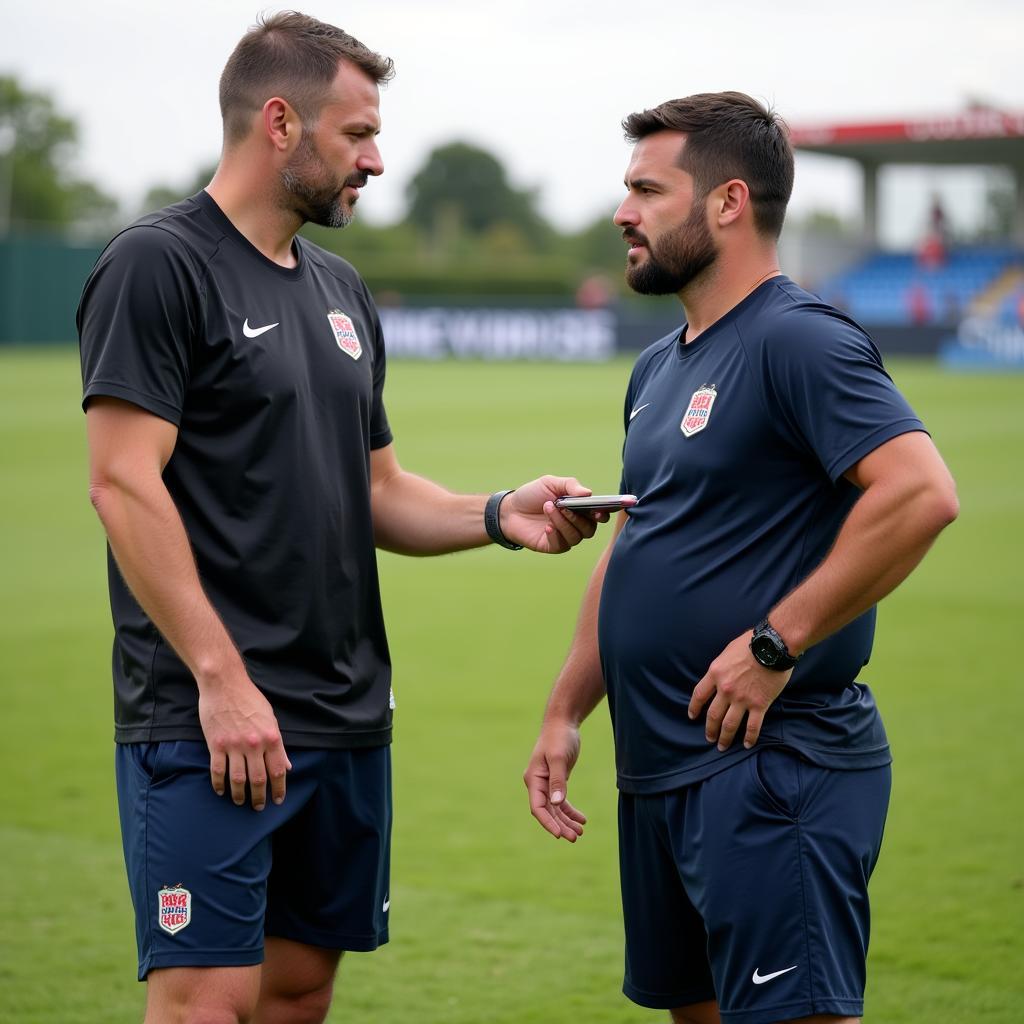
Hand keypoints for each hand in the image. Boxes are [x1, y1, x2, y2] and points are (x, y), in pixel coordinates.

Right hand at [198, 676, 291, 810]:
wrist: (224, 684)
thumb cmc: (250, 699)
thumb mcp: (271, 718)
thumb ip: (279, 744)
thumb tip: (287, 765)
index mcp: (271, 737)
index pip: (279, 770)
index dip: (279, 788)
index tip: (278, 800)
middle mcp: (254, 744)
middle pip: (259, 779)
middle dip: (260, 797)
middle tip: (259, 807)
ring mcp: (234, 745)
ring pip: (238, 779)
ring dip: (240, 795)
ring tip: (241, 802)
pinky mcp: (216, 744)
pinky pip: (218, 770)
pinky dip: (219, 784)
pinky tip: (221, 791)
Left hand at [502, 477, 604, 552]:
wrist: (510, 510)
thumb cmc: (532, 495)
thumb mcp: (551, 483)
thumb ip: (570, 486)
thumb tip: (588, 493)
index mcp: (580, 509)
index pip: (599, 515)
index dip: (603, 514)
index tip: (598, 511)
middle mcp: (576, 524)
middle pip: (590, 529)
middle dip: (578, 518)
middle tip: (565, 507)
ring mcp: (565, 536)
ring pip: (576, 536)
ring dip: (563, 523)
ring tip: (548, 509)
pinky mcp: (553, 546)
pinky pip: (562, 545)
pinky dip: (555, 534)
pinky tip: (546, 526)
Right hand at [524, 720, 587, 840]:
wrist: (562, 723)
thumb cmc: (558, 738)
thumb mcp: (559, 758)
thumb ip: (558, 781)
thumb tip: (556, 803)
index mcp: (533, 779)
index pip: (538, 807)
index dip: (548, 823)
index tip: (560, 835)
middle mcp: (537, 784)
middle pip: (547, 812)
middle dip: (560, 826)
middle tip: (575, 838)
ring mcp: (546, 784)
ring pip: (555, 809)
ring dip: (566, 821)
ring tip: (580, 832)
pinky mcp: (556, 781)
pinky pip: (561, 802)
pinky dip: (570, 811)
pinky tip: (582, 819)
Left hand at [687, 632, 791, 750]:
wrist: (773, 646)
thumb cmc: (751, 643)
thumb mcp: (727, 652)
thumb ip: (721, 668)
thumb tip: (718, 677)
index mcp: (715, 673)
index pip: (699, 695)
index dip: (694, 708)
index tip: (692, 716)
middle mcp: (725, 689)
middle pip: (713, 715)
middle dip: (710, 729)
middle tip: (709, 738)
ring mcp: (742, 699)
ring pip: (729, 724)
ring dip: (725, 738)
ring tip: (722, 746)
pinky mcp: (759, 705)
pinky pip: (752, 726)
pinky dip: (749, 738)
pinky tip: (747, 745)